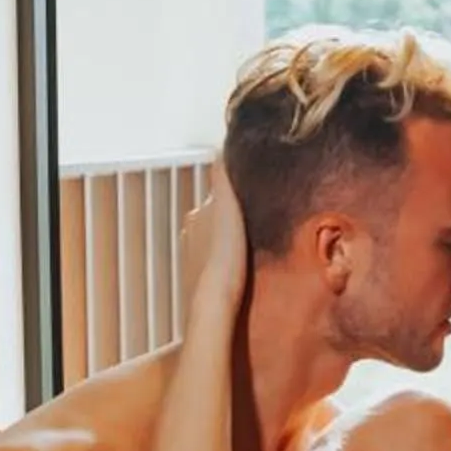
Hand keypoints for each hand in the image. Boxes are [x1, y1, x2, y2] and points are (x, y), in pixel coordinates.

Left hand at [179, 159, 248, 320]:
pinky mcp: (203, 282)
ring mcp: (196, 259)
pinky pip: (219, 264)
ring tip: (255, 245)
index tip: (253, 200)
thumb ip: (222, 177)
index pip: (218, 199)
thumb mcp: (227, 207)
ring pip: (217, 242)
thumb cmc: (223, 256)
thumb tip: (220, 148)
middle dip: (233, 220)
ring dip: (231, 242)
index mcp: (197, 216)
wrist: (215, 302)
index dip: (235, 199)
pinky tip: (244, 268)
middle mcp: (191, 235)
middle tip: (259, 223)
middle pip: (217, 220)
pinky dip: (229, 262)